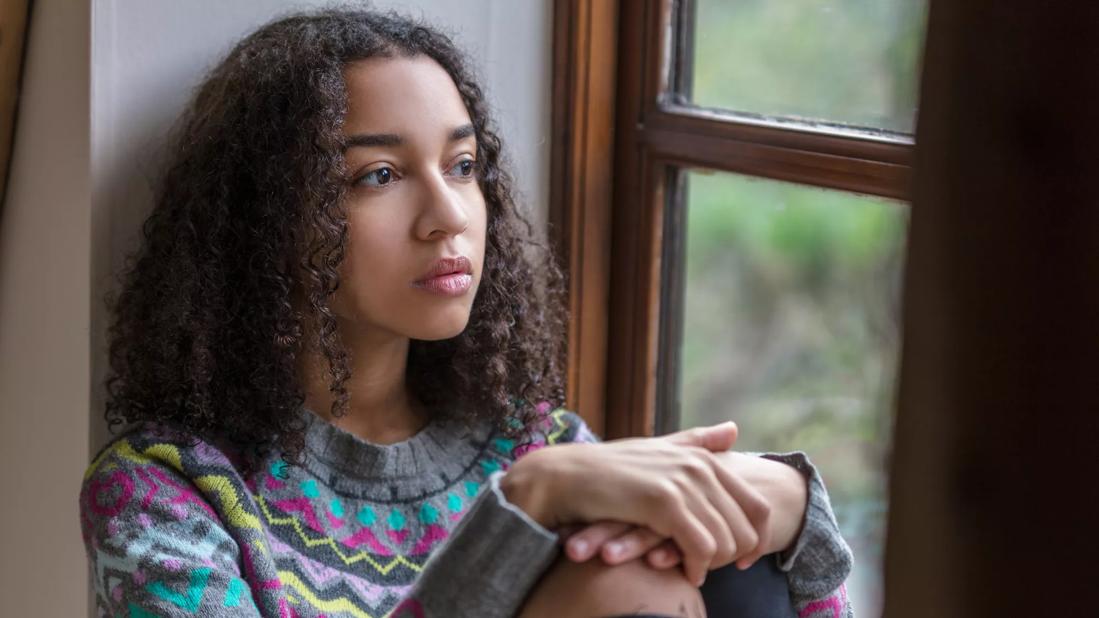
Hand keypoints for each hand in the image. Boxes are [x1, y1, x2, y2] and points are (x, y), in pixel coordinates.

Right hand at [562, 451, 808, 571]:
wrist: (565, 477)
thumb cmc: (609, 469)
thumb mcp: (658, 450)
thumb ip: (696, 442)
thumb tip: (734, 429)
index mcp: (703, 458)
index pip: (757, 506)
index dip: (756, 539)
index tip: (744, 561)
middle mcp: (699, 466)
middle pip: (746, 528)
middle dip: (735, 556)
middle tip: (713, 570)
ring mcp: (683, 483)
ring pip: (726, 541)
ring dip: (714, 565)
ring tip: (695, 571)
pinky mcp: (664, 503)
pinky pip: (701, 547)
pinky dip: (697, 567)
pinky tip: (685, 573)